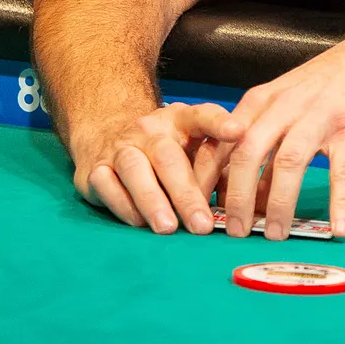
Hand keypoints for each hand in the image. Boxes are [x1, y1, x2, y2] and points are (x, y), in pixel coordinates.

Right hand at [72, 100, 233, 234]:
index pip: (203, 116)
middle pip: (168, 157)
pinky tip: (139, 223)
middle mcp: (149, 130)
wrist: (108, 134)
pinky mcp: (95, 168)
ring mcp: (120, 147)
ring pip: (134, 169)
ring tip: (168, 228)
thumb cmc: (165, 149)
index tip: (240, 132)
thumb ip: (219, 167)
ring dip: (152, 200)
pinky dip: (123, 205)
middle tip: (202, 225)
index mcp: (180, 120)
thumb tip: (249, 200)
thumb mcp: (192, 147)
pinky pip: (106, 185)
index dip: (220, 123)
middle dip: (185, 193)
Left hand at [215, 24, 344, 239]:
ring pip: (290, 163)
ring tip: (275, 235)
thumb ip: (261, 139)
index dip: (208, 177)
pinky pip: (343, 172)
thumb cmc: (326, 86)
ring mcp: (320, 117)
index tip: (200, 207)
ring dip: (279, 204)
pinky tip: (338, 229)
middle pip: (250, 153)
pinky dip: (340, 203)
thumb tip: (242, 192)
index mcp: (262, 101)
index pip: (223, 140)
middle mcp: (286, 106)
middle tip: (234, 231)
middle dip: (238, 197)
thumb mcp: (283, 102)